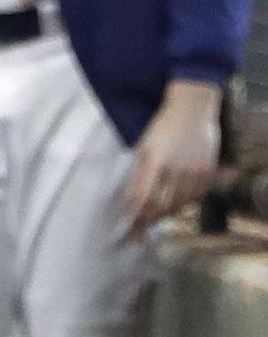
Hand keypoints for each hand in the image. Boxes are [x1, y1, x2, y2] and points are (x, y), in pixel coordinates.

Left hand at [127, 80, 222, 226]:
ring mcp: (195, 172)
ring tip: (155, 216)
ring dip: (165, 213)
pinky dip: (183, 203)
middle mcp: (177, 170)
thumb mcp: (144, 148)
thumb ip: (139, 174)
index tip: (129, 224)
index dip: (136, 214)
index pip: (143, 198)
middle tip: (140, 225)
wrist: (192, 110)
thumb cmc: (162, 128)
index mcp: (156, 162)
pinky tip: (174, 204)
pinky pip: (195, 197)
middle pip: (162, 205)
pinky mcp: (208, 173)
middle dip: (149, 218)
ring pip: (179, 204)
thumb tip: (132, 200)